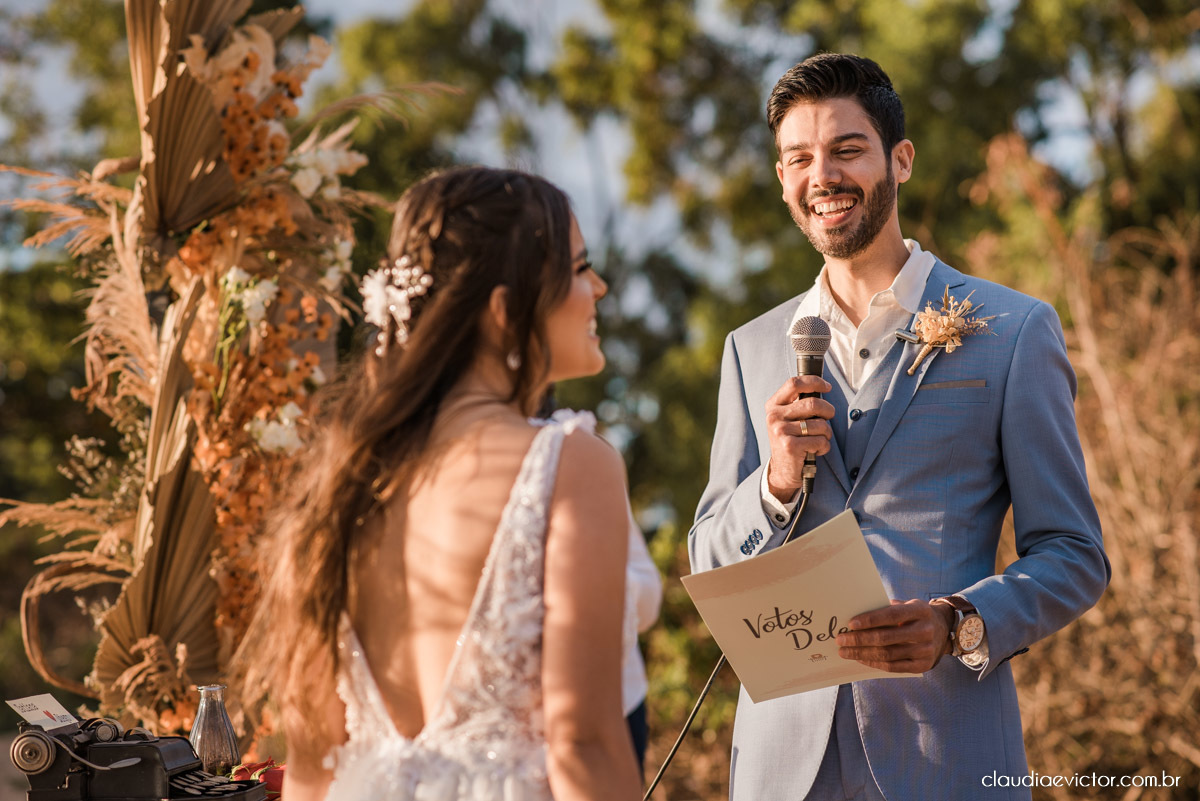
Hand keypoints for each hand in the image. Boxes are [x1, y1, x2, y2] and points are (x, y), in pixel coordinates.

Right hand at [764, 376, 834, 501]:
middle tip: (829, 417)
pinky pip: (820, 440)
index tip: (827, 387)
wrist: (782, 470)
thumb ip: (799, 403)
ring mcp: (780, 431)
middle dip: (828, 411)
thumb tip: (822, 387)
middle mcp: (774, 416)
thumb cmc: (792, 440)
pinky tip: (815, 450)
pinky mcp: (790, 446)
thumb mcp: (789, 418)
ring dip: (826, 433)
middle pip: (813, 403)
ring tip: (818, 439)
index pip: (794, 383)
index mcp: (773, 405)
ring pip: (820, 424)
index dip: (814, 382)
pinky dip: (824, 446)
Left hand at [835, 599, 953, 672]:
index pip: (892, 615)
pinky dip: (874, 663)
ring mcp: (925, 650)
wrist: (943, 630)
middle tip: (841, 640)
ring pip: (887, 654)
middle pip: (886, 638)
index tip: (851, 624)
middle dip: (860, 639)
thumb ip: (886, 608)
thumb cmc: (915, 615)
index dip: (870, 620)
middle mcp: (925, 631)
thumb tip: (856, 618)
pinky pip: (893, 667)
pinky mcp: (922, 665)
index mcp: (920, 611)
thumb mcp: (907, 605)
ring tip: (845, 651)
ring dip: (862, 653)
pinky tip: (860, 658)